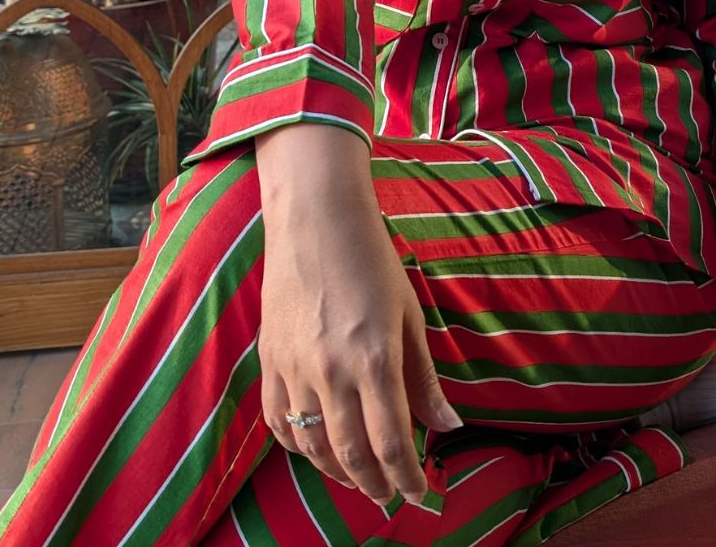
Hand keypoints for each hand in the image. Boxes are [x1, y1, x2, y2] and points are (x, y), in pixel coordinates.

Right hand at [255, 127, 462, 505]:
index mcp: (374, 359)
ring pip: (313, 446)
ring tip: (360, 480)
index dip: (408, 477)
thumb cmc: (373, 259)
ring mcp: (294, 368)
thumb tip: (446, 426)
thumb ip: (423, 377)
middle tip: (392, 496)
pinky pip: (279, 421)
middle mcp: (332, 371)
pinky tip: (317, 450)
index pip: (392, 442)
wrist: (317, 218)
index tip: (421, 494)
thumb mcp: (409, 314)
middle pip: (352, 455)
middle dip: (375, 485)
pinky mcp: (269, 359)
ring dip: (339, 473)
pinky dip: (298, 446)